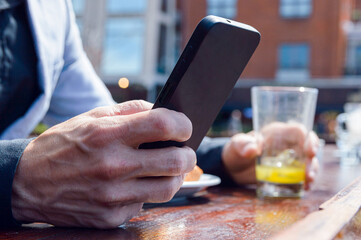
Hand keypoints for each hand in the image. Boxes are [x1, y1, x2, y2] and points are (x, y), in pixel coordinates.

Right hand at [11, 100, 195, 228]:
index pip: (163, 125)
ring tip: (167, 168)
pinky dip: (147, 192)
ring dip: (175, 176)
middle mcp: (113, 167)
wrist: (28, 183)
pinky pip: (145, 204)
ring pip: (169, 188)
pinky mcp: (111, 217)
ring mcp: (113, 196)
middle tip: (185, 151)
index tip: (185, 126)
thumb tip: (163, 111)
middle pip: (176, 161)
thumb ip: (131, 110)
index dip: (182, 124)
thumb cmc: (63, 145)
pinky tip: (136, 184)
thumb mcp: (91, 117)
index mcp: (107, 135)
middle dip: (188, 154)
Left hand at [222, 123, 318, 188]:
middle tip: (309, 173)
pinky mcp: (287, 172)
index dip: (308, 139)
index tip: (310, 152)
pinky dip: (306, 181)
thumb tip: (253, 149)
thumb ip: (243, 144)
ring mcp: (289, 159)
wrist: (233, 168)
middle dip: (312, 159)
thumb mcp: (236, 146)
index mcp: (276, 133)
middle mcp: (286, 144)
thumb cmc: (235, 151)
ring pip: (308, 162)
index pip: (298, 131)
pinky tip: (305, 187)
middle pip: (308, 147)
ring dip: (312, 171)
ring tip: (308, 181)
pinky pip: (301, 175)